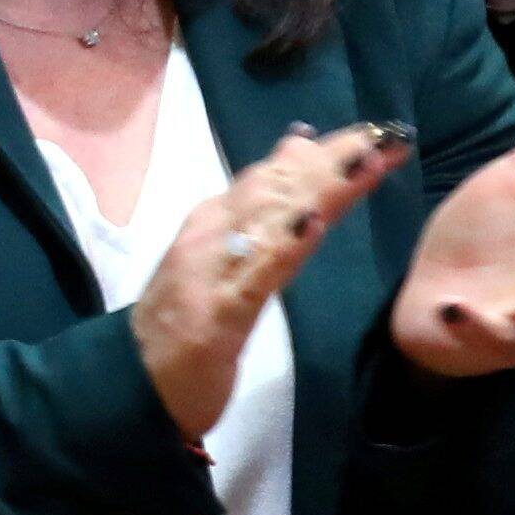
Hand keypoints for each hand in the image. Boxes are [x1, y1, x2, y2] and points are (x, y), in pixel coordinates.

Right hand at [136, 119, 410, 437]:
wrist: (131, 382)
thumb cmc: (182, 328)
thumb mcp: (223, 268)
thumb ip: (254, 227)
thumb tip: (295, 178)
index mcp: (215, 223)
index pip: (275, 177)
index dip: (325, 153)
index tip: (376, 132)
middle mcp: (210, 234)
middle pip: (277, 186)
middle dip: (332, 158)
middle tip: (383, 134)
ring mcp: (212, 270)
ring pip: (269, 217)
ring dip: (318, 187)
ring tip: (364, 161)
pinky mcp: (218, 311)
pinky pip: (255, 273)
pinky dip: (284, 244)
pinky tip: (312, 223)